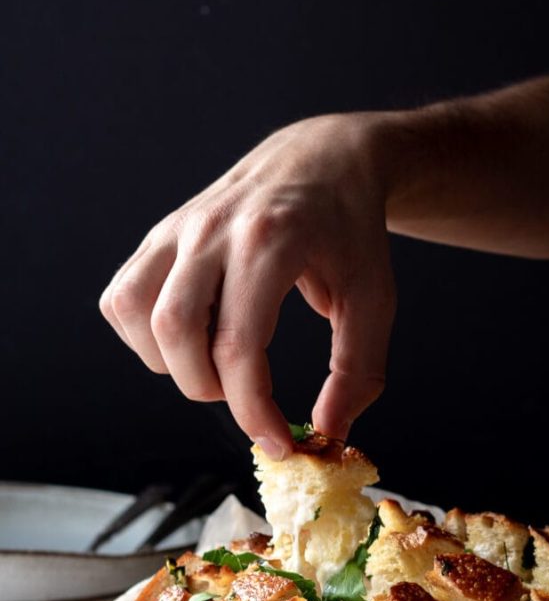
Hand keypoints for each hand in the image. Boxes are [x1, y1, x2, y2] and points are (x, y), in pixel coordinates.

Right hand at [99, 113, 395, 458]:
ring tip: (216, 363)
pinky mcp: (161, 234)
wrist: (325, 159)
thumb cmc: (351, 231)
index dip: (253, 410)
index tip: (277, 442)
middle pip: (175, 331)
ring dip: (168, 361)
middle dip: (207, 387)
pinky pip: (123, 297)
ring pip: (134, 312)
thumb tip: (328, 432)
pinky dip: (146, 335)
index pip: (238, 346)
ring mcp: (179, 228)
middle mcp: (212, 229)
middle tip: (246, 394)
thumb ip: (357, 370)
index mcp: (271, 240)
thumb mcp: (374, 300)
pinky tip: (192, 337)